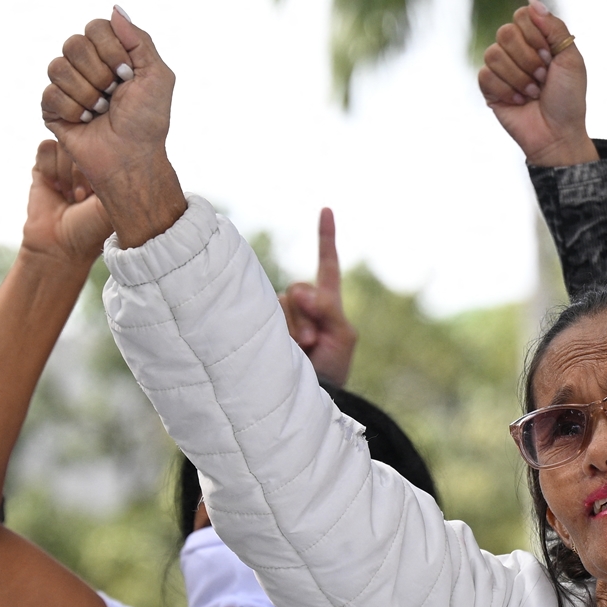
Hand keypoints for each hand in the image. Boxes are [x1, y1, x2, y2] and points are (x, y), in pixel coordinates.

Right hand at [20, 140, 112, 267]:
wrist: (60, 244)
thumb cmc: (92, 227)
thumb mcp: (114, 201)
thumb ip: (119, 173)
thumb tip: (121, 146)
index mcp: (111, 167)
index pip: (107, 143)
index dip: (99, 163)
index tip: (95, 192)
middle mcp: (89, 160)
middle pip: (83, 140)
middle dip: (80, 172)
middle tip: (82, 198)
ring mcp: (66, 161)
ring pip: (63, 144)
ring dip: (65, 174)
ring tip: (70, 197)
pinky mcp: (44, 164)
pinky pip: (45, 148)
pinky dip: (50, 170)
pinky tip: (55, 189)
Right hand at [42, 8, 186, 247]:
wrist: (132, 157)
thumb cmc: (148, 121)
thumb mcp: (158, 77)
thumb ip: (139, 40)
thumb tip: (115, 9)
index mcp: (109, 53)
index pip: (95, 27)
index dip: (112, 51)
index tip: (128, 75)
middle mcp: (85, 64)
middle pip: (74, 44)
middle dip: (100, 75)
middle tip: (114, 95)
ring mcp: (66, 85)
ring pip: (59, 68)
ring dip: (88, 95)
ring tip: (101, 111)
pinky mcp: (52, 107)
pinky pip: (51, 94)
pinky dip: (74, 112)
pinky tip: (86, 122)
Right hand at [280, 208, 356, 386]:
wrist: (311, 397)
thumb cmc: (332, 370)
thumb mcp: (343, 337)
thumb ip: (328, 308)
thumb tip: (301, 290)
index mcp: (325, 304)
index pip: (326, 266)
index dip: (326, 238)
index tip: (326, 209)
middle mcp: (300, 306)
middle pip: (298, 290)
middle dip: (307, 314)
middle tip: (314, 342)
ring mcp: (280, 317)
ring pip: (282, 306)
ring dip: (295, 329)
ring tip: (304, 352)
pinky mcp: (263, 328)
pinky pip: (266, 317)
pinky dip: (280, 331)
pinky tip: (286, 347)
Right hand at [479, 0, 596, 166]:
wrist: (559, 134)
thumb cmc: (569, 98)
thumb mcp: (571, 59)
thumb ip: (554, 27)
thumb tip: (531, 2)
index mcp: (536, 38)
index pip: (521, 16)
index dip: (535, 37)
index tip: (551, 58)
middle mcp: (516, 49)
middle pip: (506, 33)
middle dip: (529, 60)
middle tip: (543, 78)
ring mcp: (500, 68)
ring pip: (493, 54)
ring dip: (519, 78)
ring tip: (533, 93)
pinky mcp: (489, 87)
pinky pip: (485, 75)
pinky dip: (506, 91)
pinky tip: (519, 101)